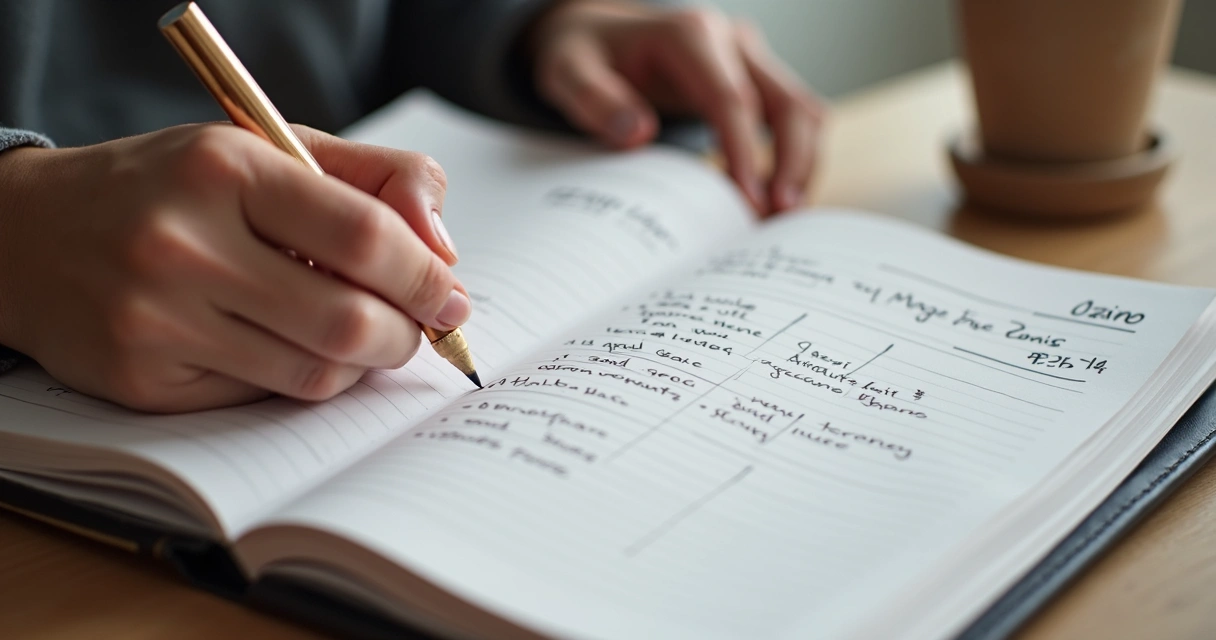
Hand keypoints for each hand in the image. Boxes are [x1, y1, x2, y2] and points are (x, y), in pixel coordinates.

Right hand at [0, 124, 467, 411]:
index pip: (363, 235)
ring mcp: (157, 320)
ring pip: (314, 374)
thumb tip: (443, 249)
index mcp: (224, 169)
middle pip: (348, 321)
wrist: (28, 236)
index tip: (450, 295)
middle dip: (405, 335)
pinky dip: (300, 381)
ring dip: (360, 365)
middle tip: (415, 329)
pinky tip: (289, 349)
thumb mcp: (267, 150)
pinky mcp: (144, 381)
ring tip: (358, 336)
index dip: (426, 276)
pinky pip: (264, 399)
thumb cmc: (173, 188)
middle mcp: (184, 246)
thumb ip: (373, 178)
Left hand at [527, 0, 824, 215]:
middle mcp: (731, 41)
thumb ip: (594, 100)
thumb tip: (637, 134)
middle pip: (787, 103)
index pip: (732, 99)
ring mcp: (749, 59)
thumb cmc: (583, 56)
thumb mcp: (567, 72)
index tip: (748, 202)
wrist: (596, 36)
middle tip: (779, 217)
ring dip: (802, 164)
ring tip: (782, 217)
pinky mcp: (756, 79)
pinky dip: (794, 157)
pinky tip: (775, 198)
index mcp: (690, 35)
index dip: (745, 153)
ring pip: (802, 110)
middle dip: (792, 163)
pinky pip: (792, 118)